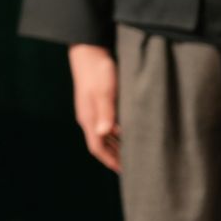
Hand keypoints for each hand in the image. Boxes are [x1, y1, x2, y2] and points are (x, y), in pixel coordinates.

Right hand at [67, 43, 120, 172]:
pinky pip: (105, 123)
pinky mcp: (96, 101)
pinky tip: (126, 130)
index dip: (110, 161)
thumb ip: (106, 112)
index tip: (124, 171)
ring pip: (103, 133)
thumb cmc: (98, 70)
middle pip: (100, 143)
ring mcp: (91, 109)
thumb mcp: (105, 92)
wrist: (88, 49)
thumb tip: (105, 132)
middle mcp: (89, 116)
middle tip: (132, 166)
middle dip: (114, 156)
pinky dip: (116, 132)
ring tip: (132, 152)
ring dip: (116, 144)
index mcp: (89, 118)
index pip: (97, 147)